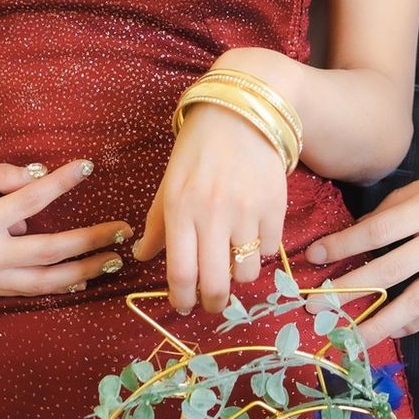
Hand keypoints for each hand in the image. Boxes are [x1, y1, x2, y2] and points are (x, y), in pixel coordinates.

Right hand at [0, 160, 132, 299]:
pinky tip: (80, 278)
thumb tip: (39, 176)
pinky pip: (26, 291)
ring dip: (83, 271)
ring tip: (113, 260)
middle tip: (123, 230)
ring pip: (44, 282)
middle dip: (91, 240)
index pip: (31, 200)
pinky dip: (55, 286)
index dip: (62, 182)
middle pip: (49, 252)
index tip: (88, 167)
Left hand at [133, 104, 286, 315]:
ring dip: (239, 276)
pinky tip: (253, 234)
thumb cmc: (198, 148)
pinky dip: (261, 249)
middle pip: (215, 283)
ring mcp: (248, 211)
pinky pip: (270, 249)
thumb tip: (142, 257)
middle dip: (213, 303)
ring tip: (234, 262)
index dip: (182, 298)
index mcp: (181, 208)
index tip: (184, 306)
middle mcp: (213, 214)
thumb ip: (157, 223)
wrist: (242, 113)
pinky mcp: (276, 206)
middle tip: (212, 302)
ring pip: (246, 272)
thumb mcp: (169, 183)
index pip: (180, 273)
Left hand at [305, 154, 418, 347]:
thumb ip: (404, 203)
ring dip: (379, 324)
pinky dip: (417, 323)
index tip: (314, 255)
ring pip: (414, 303)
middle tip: (317, 304)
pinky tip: (397, 331)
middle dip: (349, 289)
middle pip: (388, 270)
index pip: (377, 230)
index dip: (343, 245)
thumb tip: (368, 228)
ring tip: (351, 339)